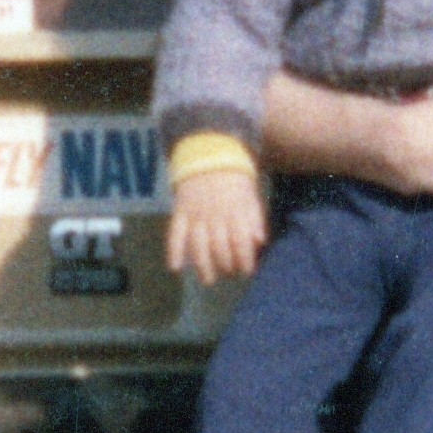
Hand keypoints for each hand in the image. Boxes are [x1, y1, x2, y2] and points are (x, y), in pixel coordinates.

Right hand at [166, 168, 267, 284]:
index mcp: (235, 211)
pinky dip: (173, 251)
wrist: (209, 152)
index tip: (247, 271)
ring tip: (208, 280)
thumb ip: (255, 220)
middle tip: (229, 273)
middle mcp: (215, 215)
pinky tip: (175, 267)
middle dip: (226, 266)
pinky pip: (174, 233)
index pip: (241, 242)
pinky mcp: (179, 211)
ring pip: (198, 245)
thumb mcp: (251, 197)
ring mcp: (195, 214)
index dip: (245, 260)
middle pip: (219, 247)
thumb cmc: (234, 180)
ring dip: (203, 266)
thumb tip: (259, 242)